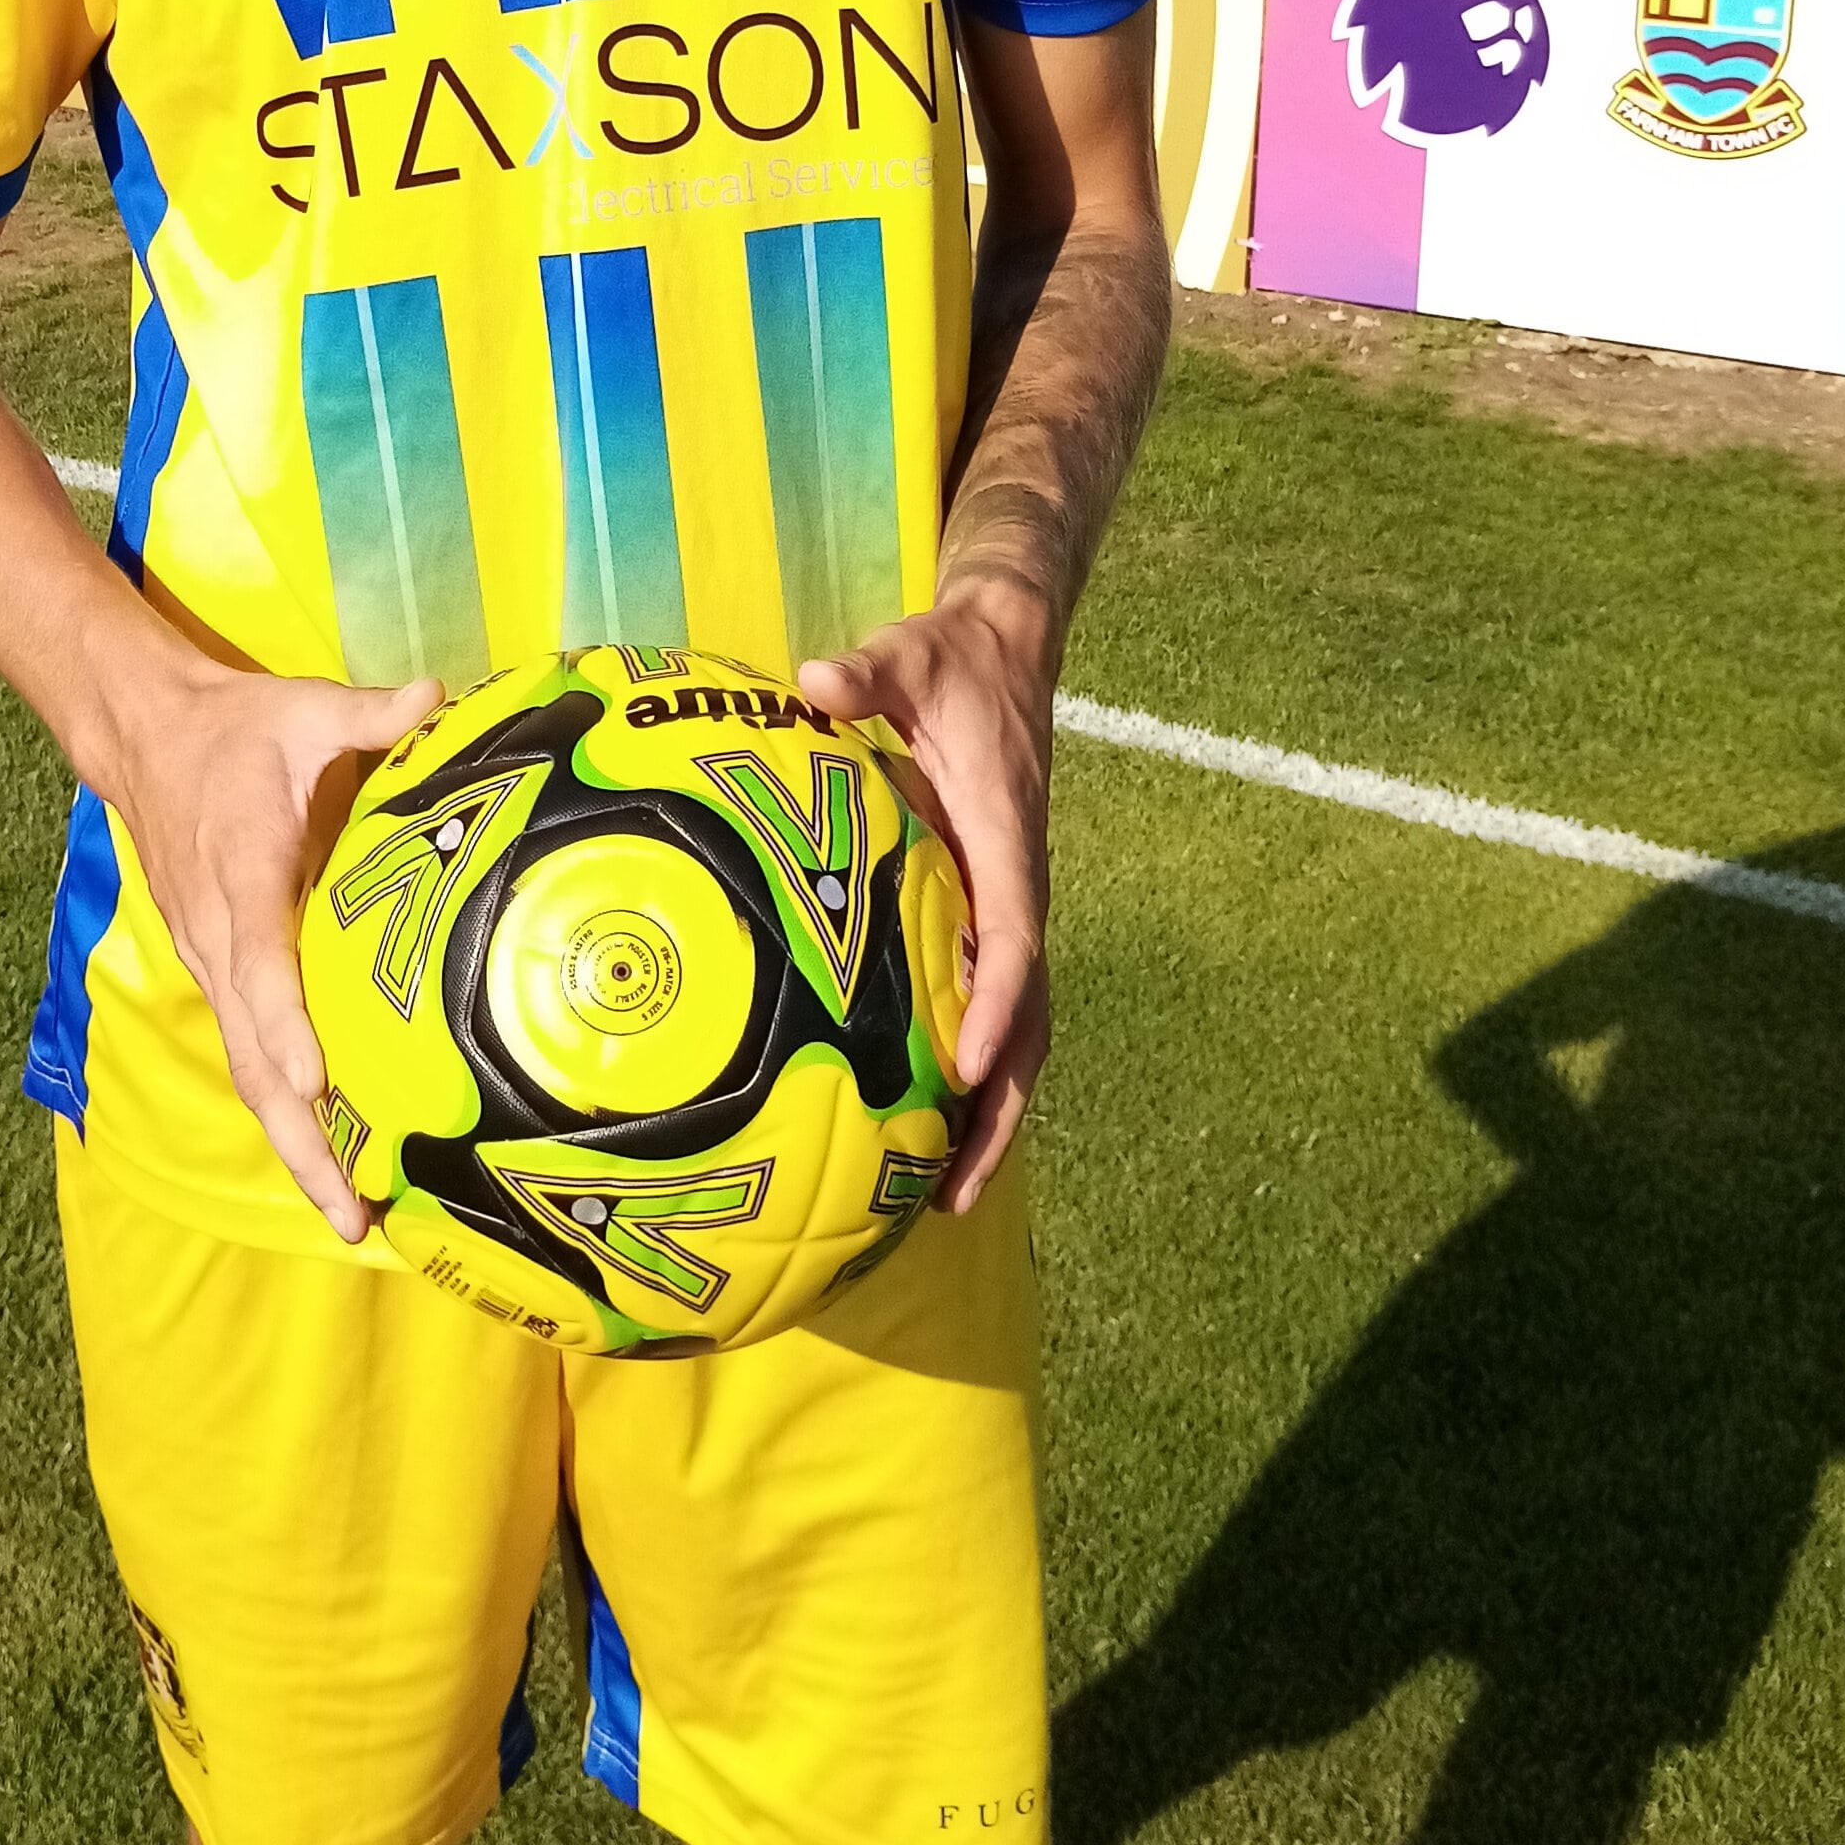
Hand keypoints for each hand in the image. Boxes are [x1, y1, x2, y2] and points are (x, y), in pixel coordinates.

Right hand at [88, 656, 442, 1237]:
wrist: (144, 737)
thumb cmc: (234, 729)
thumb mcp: (301, 708)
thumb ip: (368, 713)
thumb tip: (435, 694)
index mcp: (243, 878)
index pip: (261, 967)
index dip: (287, 1030)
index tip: (321, 1085)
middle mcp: (220, 939)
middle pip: (252, 1057)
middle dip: (298, 1139)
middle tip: (351, 1210)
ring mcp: (212, 963)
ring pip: (248, 1070)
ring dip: (293, 1143)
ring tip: (348, 1213)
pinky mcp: (218, 971)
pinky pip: (249, 1054)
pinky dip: (283, 1111)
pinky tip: (328, 1156)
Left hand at [799, 577, 1053, 1211]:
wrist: (1004, 650)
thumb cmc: (954, 662)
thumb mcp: (912, 653)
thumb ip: (868, 672)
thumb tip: (816, 681)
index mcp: (1006, 841)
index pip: (1012, 942)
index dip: (995, 1008)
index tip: (965, 1072)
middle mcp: (1017, 888)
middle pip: (1028, 1019)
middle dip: (1002, 1108)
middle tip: (958, 1190)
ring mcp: (1003, 906)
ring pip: (1016, 1026)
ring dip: (991, 1111)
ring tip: (946, 1194)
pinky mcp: (984, 910)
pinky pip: (988, 1003)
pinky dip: (970, 1070)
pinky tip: (924, 1122)